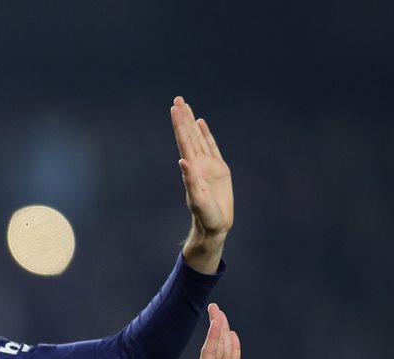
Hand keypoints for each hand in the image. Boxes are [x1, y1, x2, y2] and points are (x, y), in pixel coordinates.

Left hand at [171, 96, 232, 272]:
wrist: (215, 225)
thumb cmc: (205, 216)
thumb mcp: (197, 200)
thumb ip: (190, 181)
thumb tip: (183, 161)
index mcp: (191, 169)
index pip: (184, 142)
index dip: (180, 125)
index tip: (175, 109)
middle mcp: (197, 164)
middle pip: (189, 136)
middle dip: (183, 118)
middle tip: (178, 99)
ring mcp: (208, 165)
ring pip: (198, 138)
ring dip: (191, 122)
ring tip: (186, 106)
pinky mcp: (219, 169)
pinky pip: (211, 147)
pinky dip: (206, 134)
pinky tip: (201, 123)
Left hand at [180, 303, 239, 358]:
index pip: (209, 352)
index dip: (213, 336)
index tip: (215, 320)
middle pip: (216, 345)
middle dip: (216, 327)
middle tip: (216, 307)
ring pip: (225, 349)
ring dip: (225, 333)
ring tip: (223, 316)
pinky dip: (235, 347)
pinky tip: (234, 335)